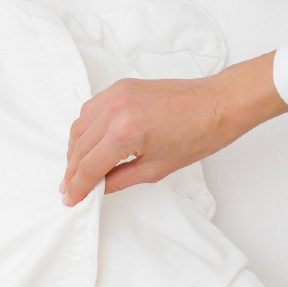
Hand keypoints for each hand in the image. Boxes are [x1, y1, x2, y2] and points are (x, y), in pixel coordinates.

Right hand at [61, 52, 287, 205]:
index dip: (77, 187)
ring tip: (77, 169)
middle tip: (69, 188)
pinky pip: (90, 110)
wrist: (217, 104)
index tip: (71, 199)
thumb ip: (119, 179)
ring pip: (79, 128)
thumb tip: (98, 187)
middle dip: (72, 171)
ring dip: (75, 151)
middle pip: (79, 148)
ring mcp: (115, 94)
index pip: (89, 166)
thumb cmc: (197, 135)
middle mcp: (115, 110)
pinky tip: (88, 144)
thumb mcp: (156, 169)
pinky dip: (84, 129)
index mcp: (125, 132)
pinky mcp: (120, 87)